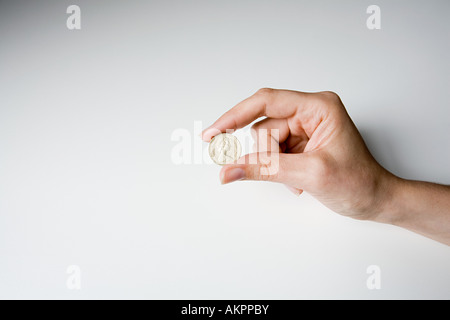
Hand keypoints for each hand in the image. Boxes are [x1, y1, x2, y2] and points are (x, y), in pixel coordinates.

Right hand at [202, 89, 394, 220]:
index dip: (234, 116)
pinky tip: (299, 180)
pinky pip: (272, 153)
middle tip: (282, 173)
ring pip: (265, 143)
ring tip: (297, 179)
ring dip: (274, 165)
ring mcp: (304, 128)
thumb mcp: (309, 174)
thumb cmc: (359, 182)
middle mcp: (309, 112)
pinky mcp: (300, 143)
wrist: (376, 201)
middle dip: (267, 155)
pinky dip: (278, 170)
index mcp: (318, 107)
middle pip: (264, 127)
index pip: (266, 102)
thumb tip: (228, 169)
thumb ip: (265, 169)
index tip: (212, 133)